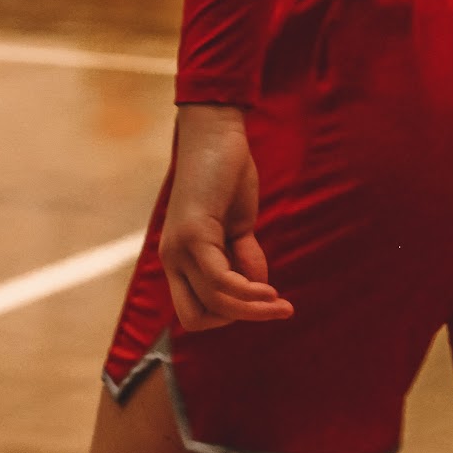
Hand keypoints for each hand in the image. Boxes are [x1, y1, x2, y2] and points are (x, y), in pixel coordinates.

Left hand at [159, 105, 293, 331]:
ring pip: (215, 302)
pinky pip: (221, 281)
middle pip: (196, 318)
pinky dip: (248, 292)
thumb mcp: (237, 224)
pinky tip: (269, 290)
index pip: (193, 312)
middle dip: (236, 319)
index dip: (226, 315)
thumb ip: (242, 256)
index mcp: (179, 259)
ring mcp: (180, 248)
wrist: (217, 133)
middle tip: (270, 307)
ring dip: (252, 309)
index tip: (258, 300)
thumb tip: (257, 290)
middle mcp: (172, 258)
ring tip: (280, 305)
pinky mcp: (194, 234)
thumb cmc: (226, 173)